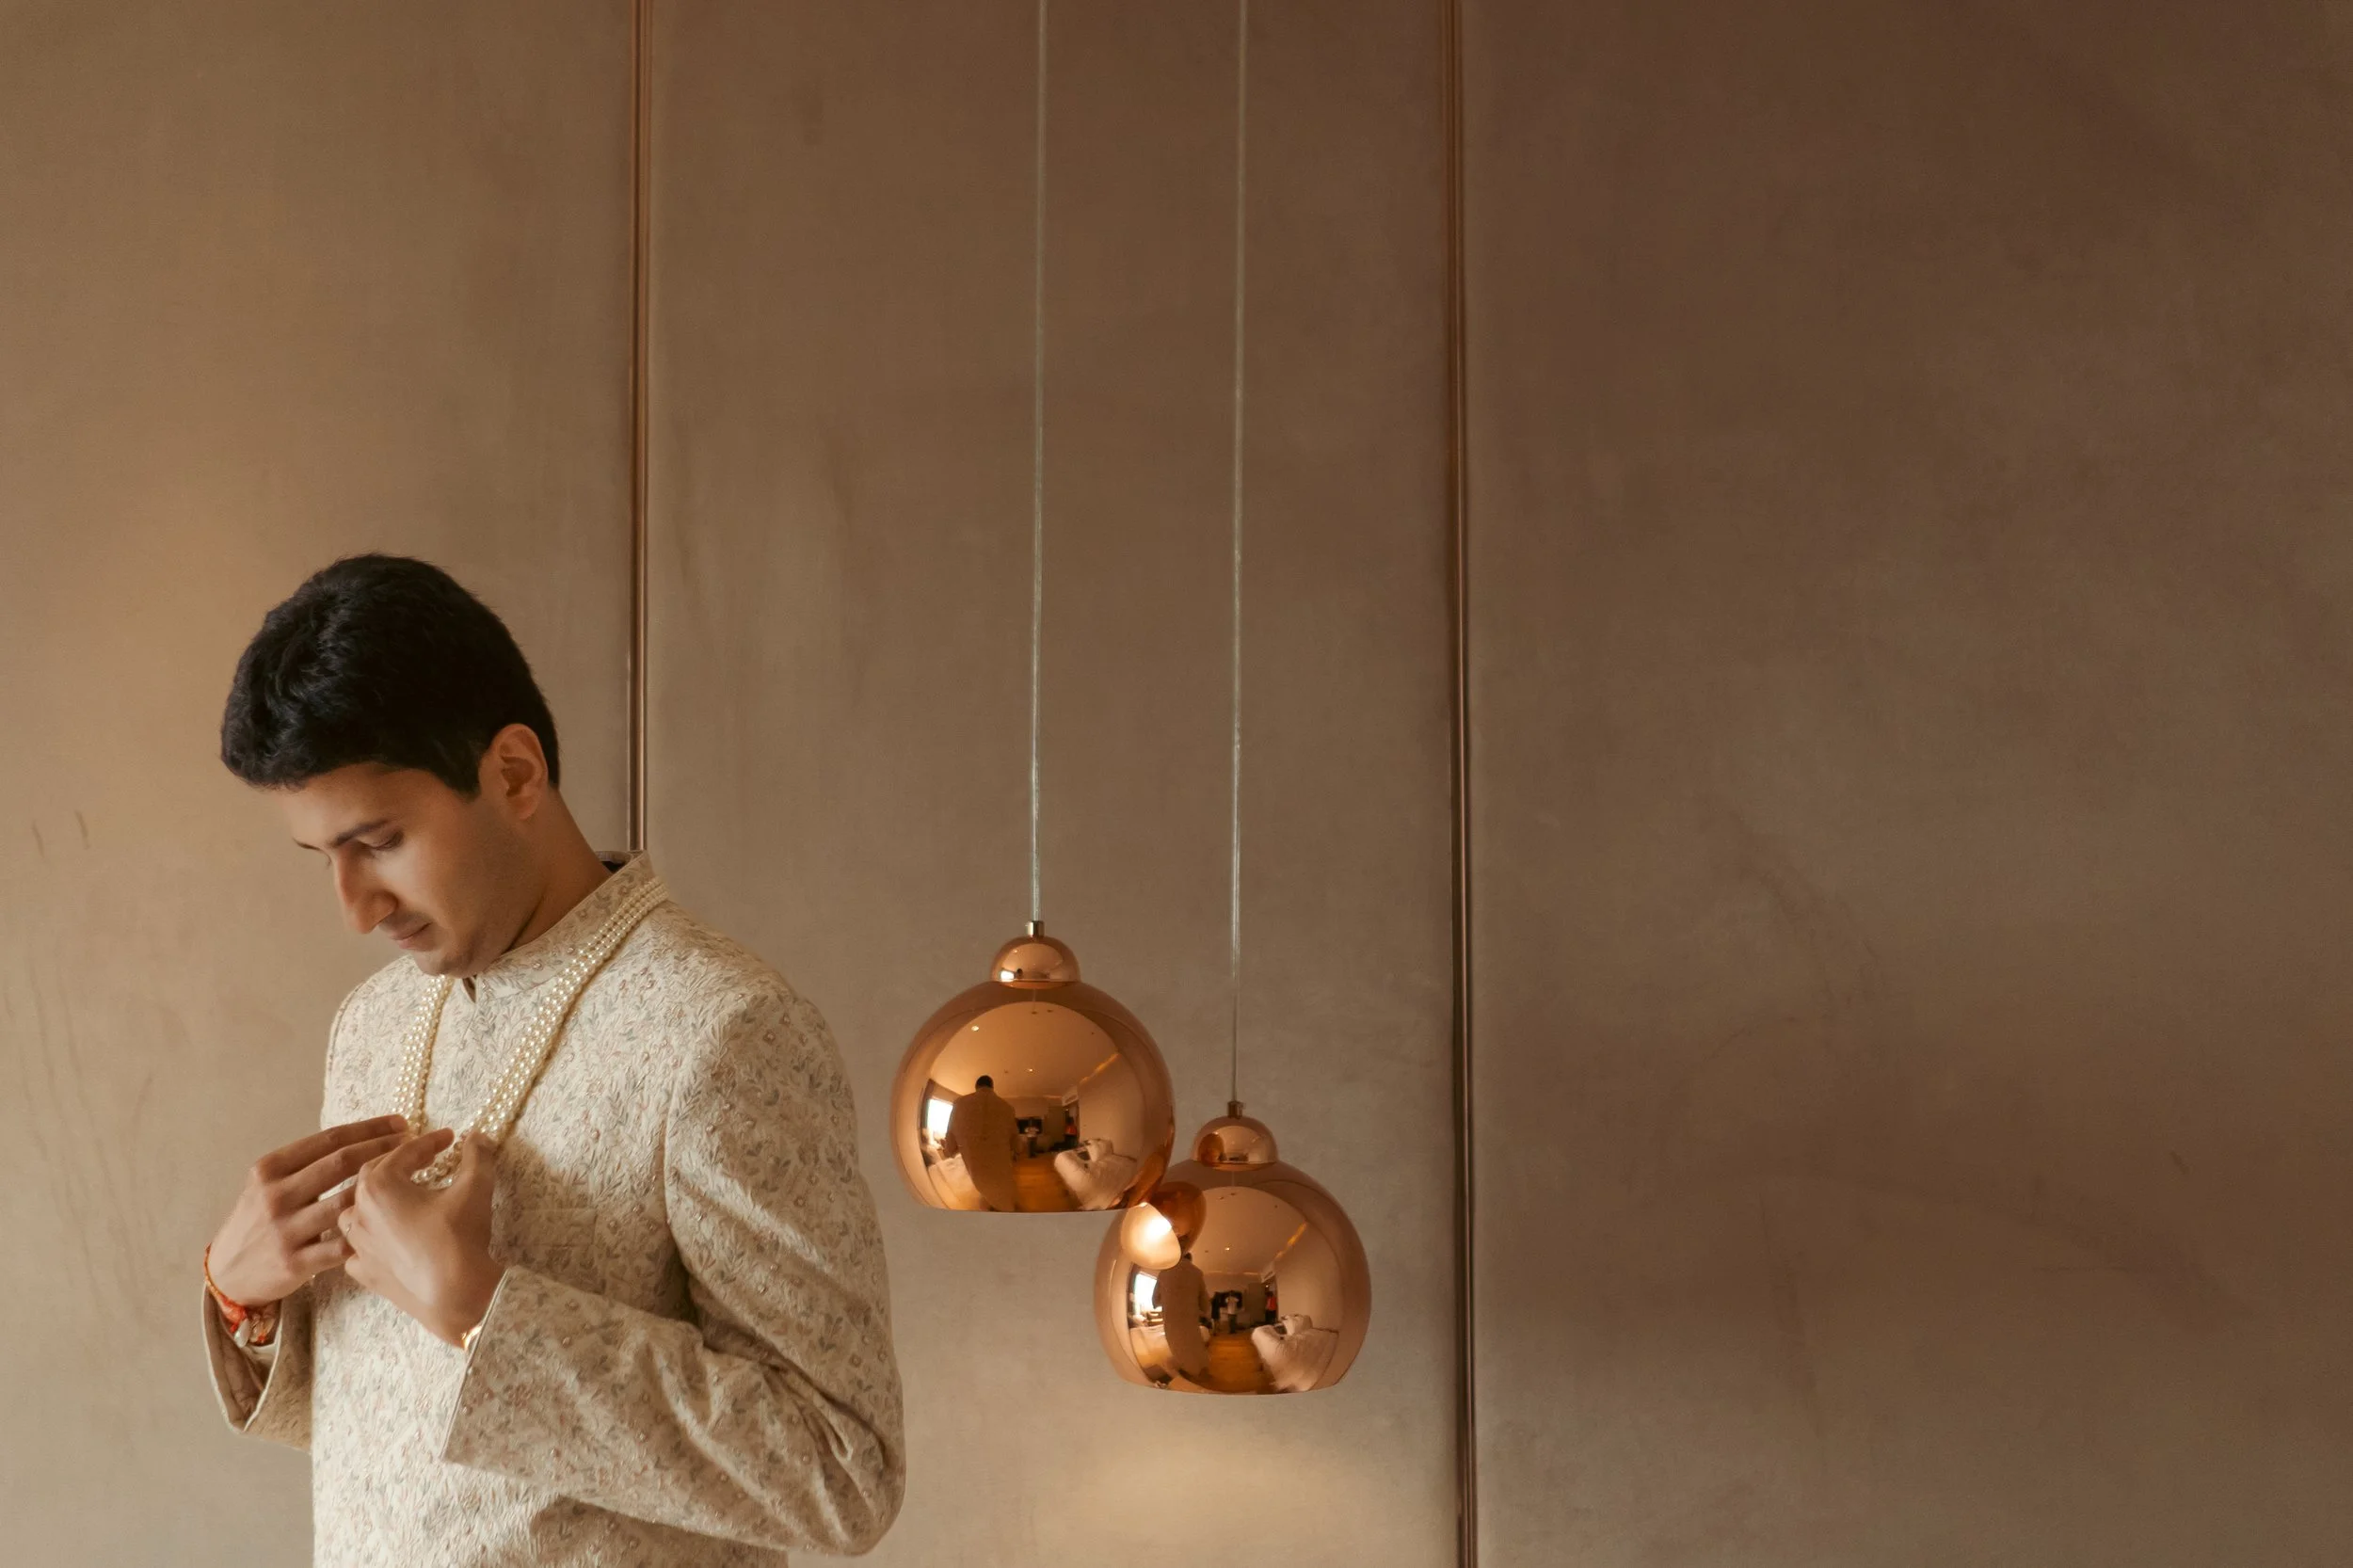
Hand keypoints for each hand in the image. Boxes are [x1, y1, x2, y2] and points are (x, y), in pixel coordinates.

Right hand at [207, 1115, 411, 1307]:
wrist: (227, 1272)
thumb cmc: (258, 1222)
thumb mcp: (267, 1185)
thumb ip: (304, 1164)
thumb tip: (362, 1138)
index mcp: (270, 1169)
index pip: (329, 1139)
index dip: (370, 1128)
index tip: (401, 1122)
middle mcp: (275, 1196)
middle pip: (341, 1163)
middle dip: (385, 1149)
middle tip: (415, 1144)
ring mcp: (284, 1230)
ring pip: (346, 1203)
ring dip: (385, 1189)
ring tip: (413, 1180)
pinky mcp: (294, 1263)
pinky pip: (342, 1245)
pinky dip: (369, 1233)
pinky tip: (394, 1224)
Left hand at [338, 1129, 505, 1346]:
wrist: (454, 1295)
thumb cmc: (458, 1237)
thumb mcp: (475, 1188)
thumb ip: (477, 1156)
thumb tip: (478, 1137)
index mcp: (379, 1186)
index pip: (403, 1152)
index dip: (429, 1141)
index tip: (448, 1137)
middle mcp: (359, 1212)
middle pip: (372, 1176)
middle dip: (400, 1163)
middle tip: (427, 1160)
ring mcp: (357, 1245)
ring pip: (356, 1212)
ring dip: (376, 1199)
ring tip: (400, 1196)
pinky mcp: (364, 1272)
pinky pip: (357, 1248)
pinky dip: (370, 1238)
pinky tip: (385, 1238)